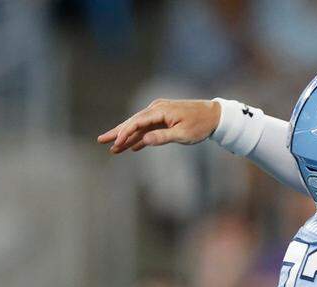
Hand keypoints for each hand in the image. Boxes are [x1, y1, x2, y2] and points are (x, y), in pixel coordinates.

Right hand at [97, 99, 220, 153]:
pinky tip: (132, 147)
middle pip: (133, 122)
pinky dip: (140, 137)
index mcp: (160, 111)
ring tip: (113, 148)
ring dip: (127, 137)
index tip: (115, 143)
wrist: (215, 115)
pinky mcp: (164, 119)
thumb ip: (163, 137)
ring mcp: (160, 113)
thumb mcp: (183, 134)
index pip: (137, 122)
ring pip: (139, 126)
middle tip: (101, 141)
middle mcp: (157, 109)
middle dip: (117, 133)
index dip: (124, 133)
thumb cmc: (201, 125)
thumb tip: (144, 140)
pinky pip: (148, 129)